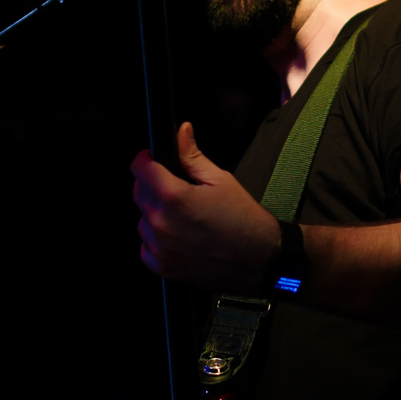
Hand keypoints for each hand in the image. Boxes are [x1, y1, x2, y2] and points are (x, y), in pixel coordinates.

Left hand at [132, 122, 279, 290]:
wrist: (261, 259)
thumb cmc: (244, 220)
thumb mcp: (221, 180)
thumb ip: (193, 156)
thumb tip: (181, 132)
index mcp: (175, 197)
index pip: (140, 169)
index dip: (146, 159)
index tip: (152, 160)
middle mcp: (162, 223)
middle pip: (139, 193)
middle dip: (152, 185)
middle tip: (176, 189)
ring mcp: (161, 248)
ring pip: (142, 221)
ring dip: (155, 214)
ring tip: (181, 216)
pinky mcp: (163, 267)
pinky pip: (147, 247)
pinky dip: (157, 240)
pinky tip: (178, 237)